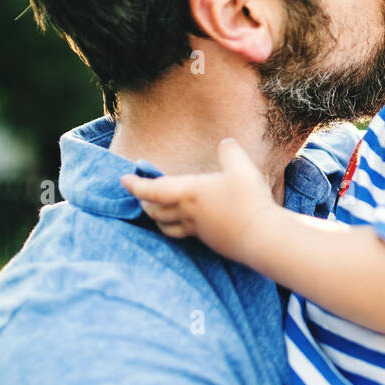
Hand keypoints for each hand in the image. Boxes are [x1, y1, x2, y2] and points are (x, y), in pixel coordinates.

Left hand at [120, 138, 275, 263]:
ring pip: (167, 227)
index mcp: (189, 192)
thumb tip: (226, 143)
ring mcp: (198, 230)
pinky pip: (185, 235)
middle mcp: (188, 213)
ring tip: (157, 214)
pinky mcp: (210, 241)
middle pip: (156, 212)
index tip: (124, 180)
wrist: (261, 235)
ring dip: (158, 219)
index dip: (136, 185)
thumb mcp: (242, 168)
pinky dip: (177, 229)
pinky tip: (187, 225)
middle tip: (142, 197)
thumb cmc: (248, 200)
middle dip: (145, 204)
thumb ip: (231, 152)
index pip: (153, 190)